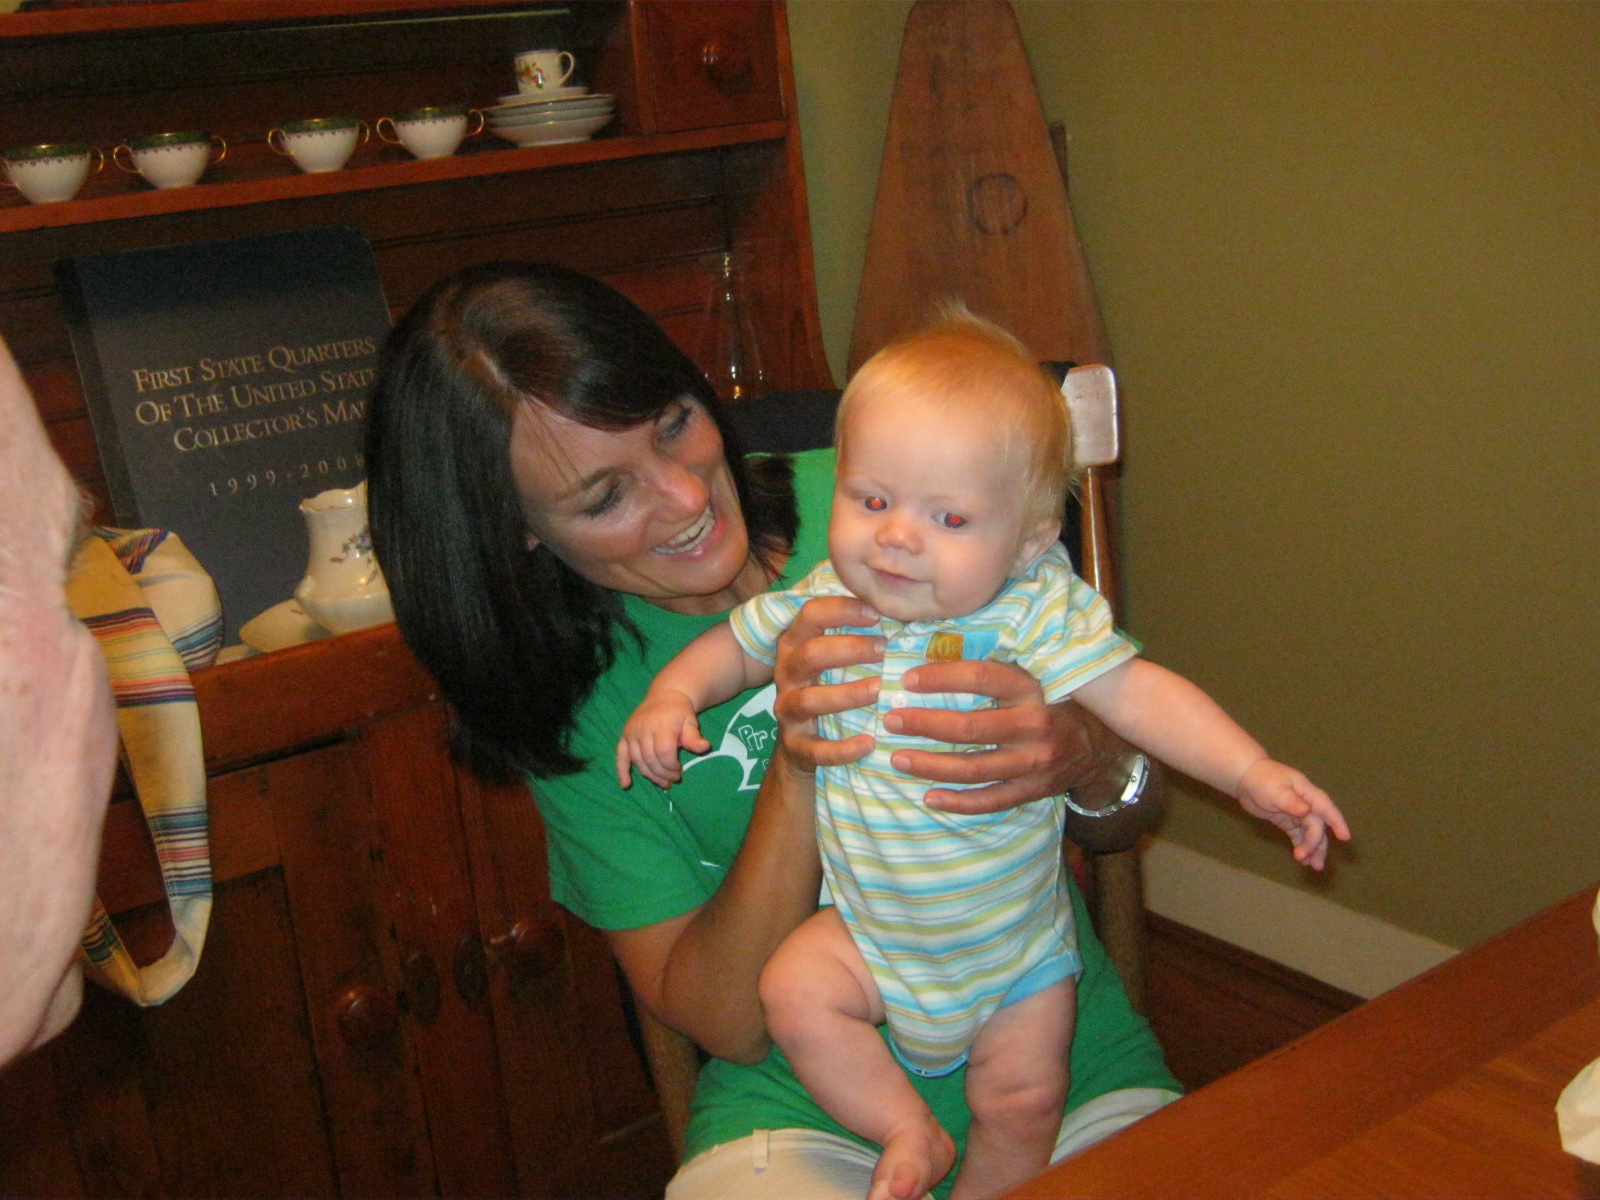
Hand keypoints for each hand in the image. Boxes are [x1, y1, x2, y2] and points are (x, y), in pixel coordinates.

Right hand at [616, 689, 708, 788]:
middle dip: (663, 773)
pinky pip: (620, 755)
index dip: (671, 766)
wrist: (664, 697)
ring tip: (662, 782)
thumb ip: (694, 737)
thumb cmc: (679, 713)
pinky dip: (622, 770)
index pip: (664, 753)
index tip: (680, 770)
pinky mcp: (624, 737)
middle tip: (674, 779)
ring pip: (638, 761)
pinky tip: (626, 784)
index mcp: (661, 726)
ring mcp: (631, 733)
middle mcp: (643, 729)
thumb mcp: (690, 722)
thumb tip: (704, 747)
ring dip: (650, 775)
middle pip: (650, 759)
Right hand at [771, 595, 883, 773]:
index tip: (877, 614)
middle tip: (885, 649)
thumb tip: (904, 610)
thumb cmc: (829, 687)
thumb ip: (855, 634)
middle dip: (850, 649)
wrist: (802, 745)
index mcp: (795, 644)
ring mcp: (787, 710)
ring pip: (810, 700)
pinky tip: (870, 742)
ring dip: (848, 694)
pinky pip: (816, 749)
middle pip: (810, 654)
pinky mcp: (796, 745)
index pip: (811, 614)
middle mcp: (786, 673)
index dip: (842, 609)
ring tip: (881, 689)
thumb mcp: (833, 658)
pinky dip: (843, 748)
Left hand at [884, 660, 1125, 814]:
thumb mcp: (1033, 677)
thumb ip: (995, 670)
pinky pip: (990, 800)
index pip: (982, 678)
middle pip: (970, 728)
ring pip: (974, 768)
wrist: (1100, 746)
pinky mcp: (1033, 790)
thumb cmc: (1052, 702)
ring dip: (931, 765)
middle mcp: (1034, 725)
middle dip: (925, 724)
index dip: (941, 677)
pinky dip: (958, 802)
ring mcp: (1034, 762)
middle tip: (891, 720)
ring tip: (898, 758)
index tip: (908, 679)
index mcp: (1032, 688)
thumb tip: (934, 651)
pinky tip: (929, 797)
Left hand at [1235, 758, 1351, 870]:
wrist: (1245, 778)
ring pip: (1311, 834)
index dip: (1337, 823)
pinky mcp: (1288, 821)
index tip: (1345, 838)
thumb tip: (1306, 811)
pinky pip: (1299, 836)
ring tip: (1313, 866)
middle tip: (1307, 860)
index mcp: (1307, 793)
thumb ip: (1291, 801)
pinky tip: (1304, 861)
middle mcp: (1307, 804)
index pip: (1326, 808)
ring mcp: (1298, 814)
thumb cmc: (1262, 779)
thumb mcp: (1275, 790)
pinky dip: (1302, 846)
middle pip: (1316, 826)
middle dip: (1314, 844)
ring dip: (1313, 849)